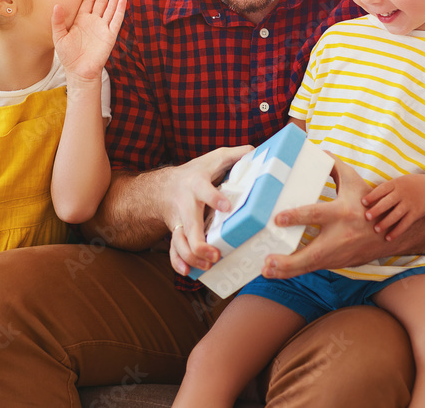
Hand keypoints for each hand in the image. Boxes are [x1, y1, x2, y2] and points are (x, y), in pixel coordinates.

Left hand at [52, 0, 126, 84]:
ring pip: (111, 7)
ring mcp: (103, 28)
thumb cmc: (68, 56)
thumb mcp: (59, 37)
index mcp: (82, 19)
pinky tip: (123, 0)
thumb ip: (57, 21)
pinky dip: (120, 10)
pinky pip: (116, 21)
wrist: (79, 72)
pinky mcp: (110, 36)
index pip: (88, 0)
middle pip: (101, 0)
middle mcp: (94, 21)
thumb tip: (57, 5)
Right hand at [165, 145, 253, 276]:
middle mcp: (186, 205)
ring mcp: (179, 222)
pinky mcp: (176, 233)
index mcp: (196, 185)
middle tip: (215, 254)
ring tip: (208, 265)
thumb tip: (260, 151)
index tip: (226, 206)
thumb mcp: (215, 158)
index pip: (204, 190)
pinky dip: (178, 262)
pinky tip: (188, 272)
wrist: (164, 187)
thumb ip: (236, 155)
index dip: (214, 198)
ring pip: (180, 242)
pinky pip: (174, 250)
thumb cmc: (196, 173)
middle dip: (199, 243)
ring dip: (192, 257)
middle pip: (189, 226)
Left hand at [263, 156, 384, 278]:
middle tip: (268, 261)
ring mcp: (338, 253)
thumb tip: (317, 151)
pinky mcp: (336, 263)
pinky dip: (295, 272)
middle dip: (290, 260)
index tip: (278, 219)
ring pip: (311, 266)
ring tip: (266, 271)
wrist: (389, 233)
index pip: (317, 214)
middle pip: (313, 253)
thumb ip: (335, 166)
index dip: (297, 217)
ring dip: (288, 271)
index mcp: (341, 213)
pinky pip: (313, 268)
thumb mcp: (354, 182)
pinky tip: (277, 273)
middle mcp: (340, 236)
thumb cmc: (367, 203)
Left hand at [362, 175, 424, 240]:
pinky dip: (397, 231)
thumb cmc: (409, 185)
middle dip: (377, 210)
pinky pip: (405, 224)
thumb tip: (366, 199)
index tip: (363, 202)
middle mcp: (403, 194)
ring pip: (396, 215)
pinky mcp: (416, 213)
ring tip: (376, 229)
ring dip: (386, 223)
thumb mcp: (399, 182)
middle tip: (367, 217)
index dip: (372, 196)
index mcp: (396, 184)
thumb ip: (386, 189)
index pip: (382, 189)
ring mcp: (410, 204)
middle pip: (388, 202)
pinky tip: (388, 238)